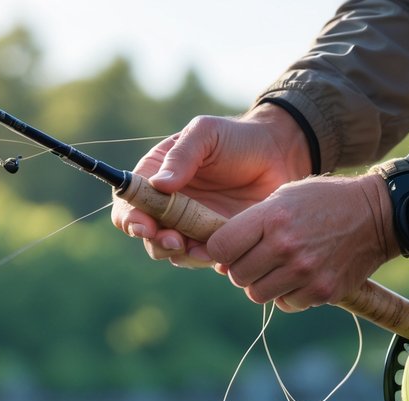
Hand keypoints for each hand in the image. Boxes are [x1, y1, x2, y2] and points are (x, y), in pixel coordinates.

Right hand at [111, 104, 311, 266]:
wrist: (280, 154)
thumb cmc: (238, 137)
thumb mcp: (206, 134)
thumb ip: (181, 156)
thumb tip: (158, 185)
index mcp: (156, 177)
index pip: (128, 204)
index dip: (129, 218)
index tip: (143, 225)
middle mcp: (168, 205)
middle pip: (147, 234)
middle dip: (155, 242)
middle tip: (174, 240)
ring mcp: (191, 225)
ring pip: (172, 252)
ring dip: (180, 254)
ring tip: (198, 246)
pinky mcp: (216, 240)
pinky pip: (203, 257)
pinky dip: (207, 258)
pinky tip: (221, 251)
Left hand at [209, 173, 399, 310]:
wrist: (377, 216)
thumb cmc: (323, 203)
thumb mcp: (283, 198)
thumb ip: (250, 224)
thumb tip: (219, 262)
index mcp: (272, 217)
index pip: (220, 247)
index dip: (220, 251)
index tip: (229, 249)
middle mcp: (286, 246)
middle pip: (237, 275)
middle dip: (241, 269)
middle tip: (257, 259)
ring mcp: (304, 272)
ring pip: (257, 294)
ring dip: (263, 284)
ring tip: (279, 268)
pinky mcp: (322, 291)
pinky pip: (286, 304)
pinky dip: (288, 295)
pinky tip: (300, 277)